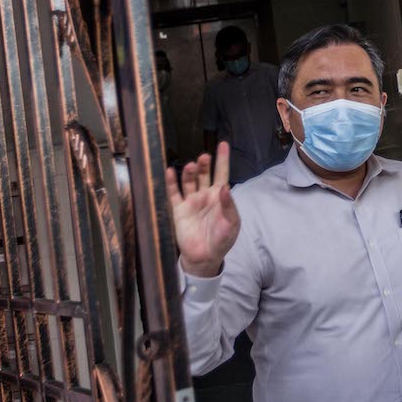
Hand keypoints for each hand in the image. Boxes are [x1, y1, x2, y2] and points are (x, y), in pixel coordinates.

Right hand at [167, 143, 239, 277]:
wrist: (204, 257)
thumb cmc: (222, 240)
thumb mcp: (231, 224)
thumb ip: (229, 206)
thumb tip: (226, 188)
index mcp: (220, 197)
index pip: (222, 174)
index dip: (223, 159)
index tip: (223, 144)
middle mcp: (204, 195)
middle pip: (204, 174)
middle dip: (204, 164)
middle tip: (204, 158)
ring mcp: (191, 201)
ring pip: (189, 181)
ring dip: (189, 172)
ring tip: (191, 166)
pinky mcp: (178, 210)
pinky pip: (173, 193)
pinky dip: (171, 182)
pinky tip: (169, 172)